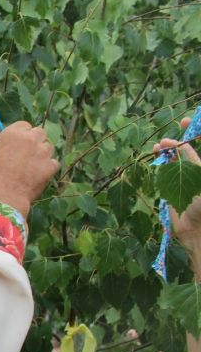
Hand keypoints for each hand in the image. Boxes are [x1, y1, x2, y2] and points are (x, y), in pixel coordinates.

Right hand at [0, 121, 58, 216]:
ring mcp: (42, 152)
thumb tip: (12, 144)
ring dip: (43, 152)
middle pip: (40, 132)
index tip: (19, 143)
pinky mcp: (50, 166)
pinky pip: (53, 162)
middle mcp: (30, 138)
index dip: (22, 134)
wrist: (3, 195)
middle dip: (35, 140)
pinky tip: (39, 174)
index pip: (24, 125)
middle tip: (28, 153)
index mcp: (12, 133)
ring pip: (48, 146)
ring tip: (34, 164)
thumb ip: (5, 144)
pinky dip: (48, 167)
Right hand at [155, 117, 200, 259]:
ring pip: (174, 160)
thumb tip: (180, 147)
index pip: (198, 147)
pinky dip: (160, 164)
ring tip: (157, 148)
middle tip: (169, 134)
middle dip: (178, 141)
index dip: (194, 133)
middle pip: (187, 151)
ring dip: (166, 151)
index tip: (186, 121)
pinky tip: (156, 158)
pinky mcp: (170, 191)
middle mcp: (195, 172)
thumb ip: (192, 162)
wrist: (198, 230)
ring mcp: (183, 181)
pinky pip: (165, 173)